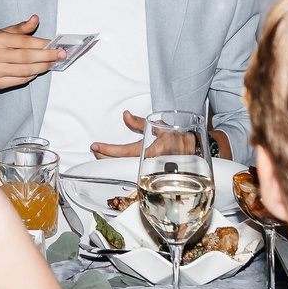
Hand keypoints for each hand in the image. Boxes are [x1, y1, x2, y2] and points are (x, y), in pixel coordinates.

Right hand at [0, 15, 56, 92]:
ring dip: (42, 67)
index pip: (24, 42)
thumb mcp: (3, 32)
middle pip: (27, 57)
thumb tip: (36, 19)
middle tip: (61, 55)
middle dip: (47, 56)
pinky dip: (32, 76)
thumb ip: (21, 28)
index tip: (55, 45)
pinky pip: (19, 81)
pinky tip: (38, 71)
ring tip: (52, 63)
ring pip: (25, 71)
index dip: (42, 44)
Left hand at [91, 111, 221, 158]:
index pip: (124, 151)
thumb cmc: (177, 137)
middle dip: (105, 157)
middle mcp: (148, 162)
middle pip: (121, 163)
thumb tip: (126, 115)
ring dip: (111, 162)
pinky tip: (113, 163)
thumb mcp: (160, 126)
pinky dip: (120, 166)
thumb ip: (140, 123)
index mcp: (150, 150)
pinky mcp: (150, 173)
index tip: (95, 146)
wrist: (193, 150)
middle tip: (95, 151)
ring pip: (124, 168)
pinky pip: (131, 170)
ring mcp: (149, 170)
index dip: (108, 150)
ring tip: (100, 155)